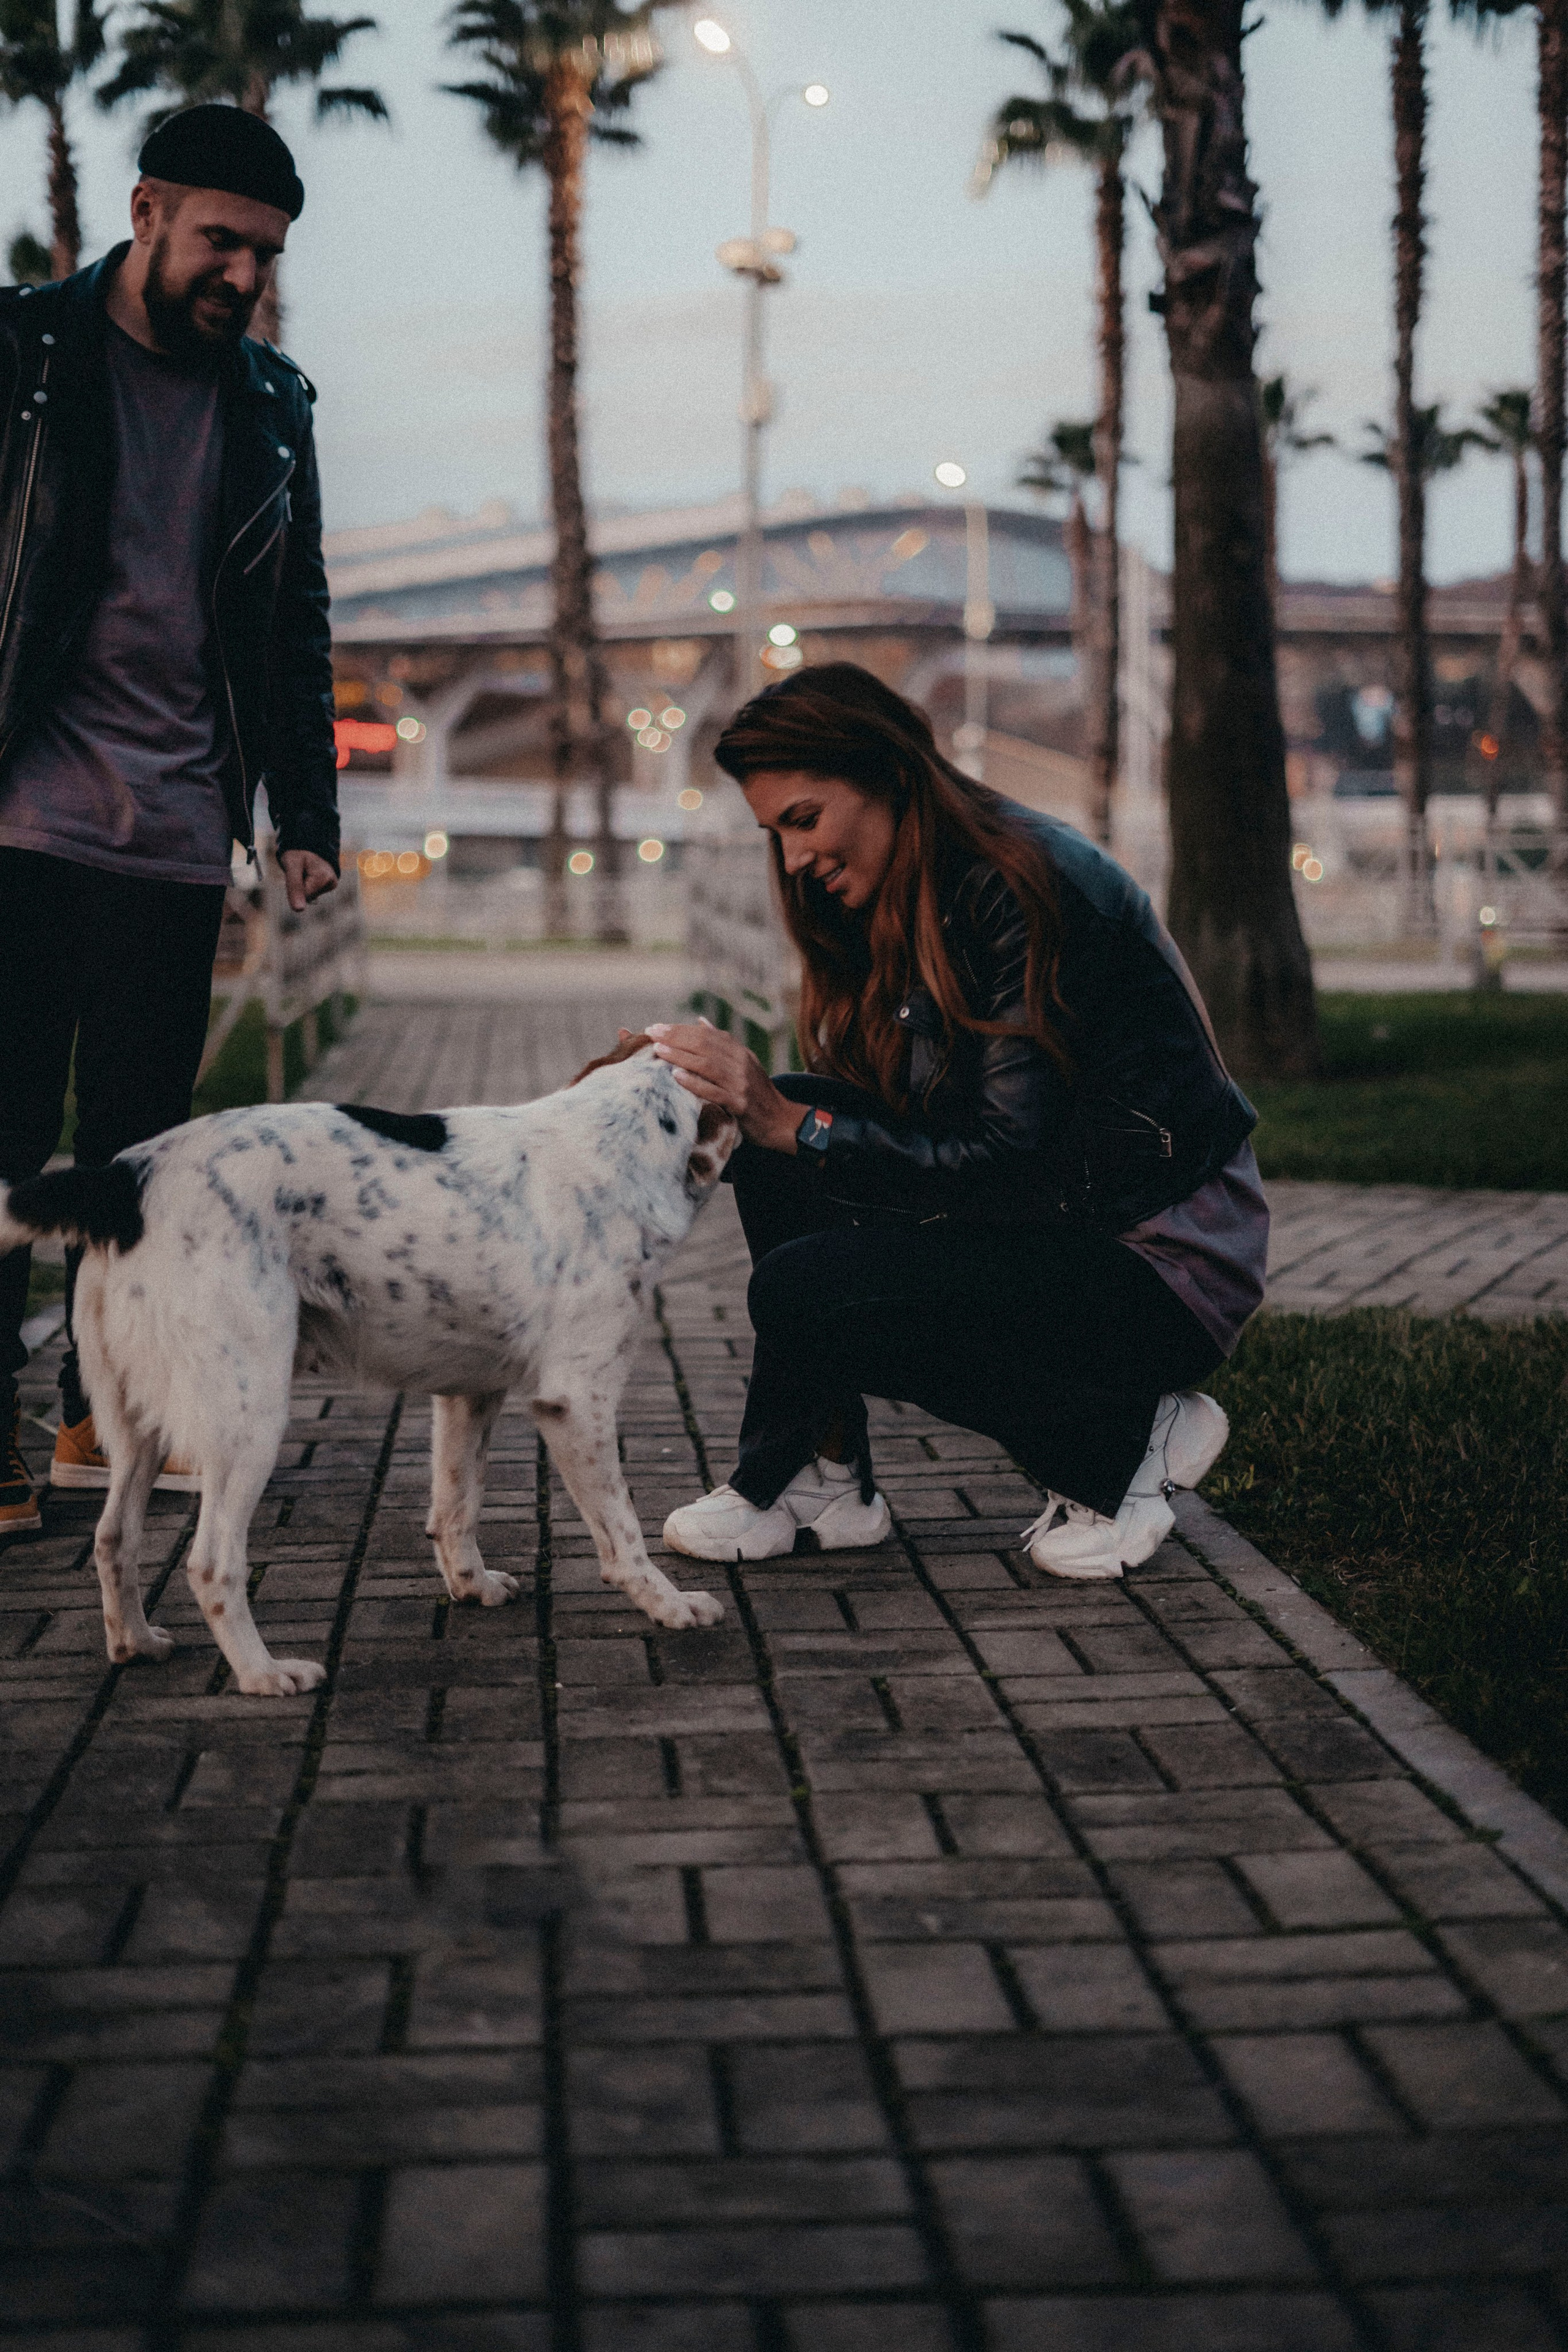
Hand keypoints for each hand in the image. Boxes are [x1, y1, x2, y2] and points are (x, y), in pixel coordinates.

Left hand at [281, 850, 337, 912]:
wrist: (308, 843)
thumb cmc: (297, 852)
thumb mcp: (291, 866)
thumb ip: (295, 888)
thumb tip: (299, 910)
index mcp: (324, 878)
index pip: (304, 896)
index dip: (295, 887)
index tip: (296, 872)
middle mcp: (331, 882)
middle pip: (308, 896)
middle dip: (299, 886)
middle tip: (299, 870)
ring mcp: (332, 884)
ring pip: (310, 895)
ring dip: (303, 884)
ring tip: (304, 870)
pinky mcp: (330, 885)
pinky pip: (313, 892)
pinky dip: (308, 884)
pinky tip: (309, 873)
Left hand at [646, 1019, 799, 1153]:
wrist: (780, 1120)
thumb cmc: (756, 1092)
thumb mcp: (743, 1062)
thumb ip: (722, 1043)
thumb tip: (700, 1021)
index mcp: (739, 1051)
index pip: (706, 1034)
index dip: (680, 1029)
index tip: (657, 1027)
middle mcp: (741, 1062)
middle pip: (704, 1045)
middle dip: (675, 1038)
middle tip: (651, 1033)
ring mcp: (741, 1083)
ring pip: (707, 1065)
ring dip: (681, 1056)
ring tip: (658, 1051)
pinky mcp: (740, 1104)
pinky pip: (714, 1091)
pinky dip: (695, 1083)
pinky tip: (676, 1077)